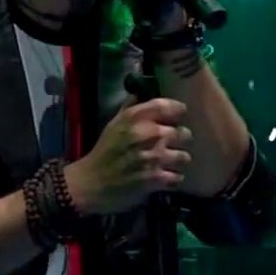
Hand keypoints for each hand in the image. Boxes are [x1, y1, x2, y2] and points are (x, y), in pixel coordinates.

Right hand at [64, 97, 192, 215]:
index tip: (178, 115)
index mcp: (136, 118)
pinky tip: (166, 178)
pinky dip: (173, 179)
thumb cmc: (104, 152)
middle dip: (180, 140)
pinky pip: (178, 177)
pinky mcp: (156, 179)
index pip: (168, 106)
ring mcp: (154, 157)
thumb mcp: (113, 124)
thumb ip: (130, 108)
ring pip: (184, 156)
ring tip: (170, 163)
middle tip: (172, 144)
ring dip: (178, 161)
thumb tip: (140, 92)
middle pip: (183, 133)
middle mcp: (148, 134)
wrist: (91, 183)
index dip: (178, 110)